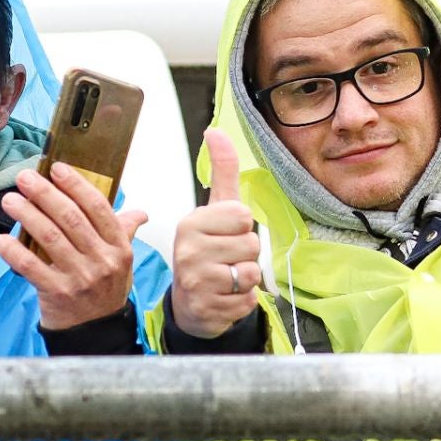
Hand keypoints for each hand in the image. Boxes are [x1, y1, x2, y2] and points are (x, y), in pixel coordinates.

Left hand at [0, 162, 146, 330]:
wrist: (96, 332)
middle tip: (24, 178)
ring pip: (50, 239)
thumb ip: (124, 232)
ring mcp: (80, 278)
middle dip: (45, 194)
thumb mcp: (122, 261)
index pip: (99, 208)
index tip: (57, 168)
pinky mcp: (57, 293)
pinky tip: (0, 240)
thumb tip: (139, 213)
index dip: (77, 185)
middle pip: (71, 219)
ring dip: (27, 215)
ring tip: (10, 200)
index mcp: (119, 247)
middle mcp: (102, 261)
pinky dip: (14, 252)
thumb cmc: (106, 290)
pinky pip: (32, 267)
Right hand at [169, 130, 263, 340]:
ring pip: (251, 273)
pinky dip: (243, 301)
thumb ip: (222, 170)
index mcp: (191, 223)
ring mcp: (196, 282)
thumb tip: (215, 130)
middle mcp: (188, 251)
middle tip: (225, 259)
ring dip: (246, 278)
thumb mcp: (214, 209)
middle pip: (251, 244)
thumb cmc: (208, 249)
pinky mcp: (208, 310)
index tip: (224, 234)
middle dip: (246, 254)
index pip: (244, 216)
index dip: (242, 227)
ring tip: (225, 278)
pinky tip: (224, 298)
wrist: (190, 302)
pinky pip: (248, 300)